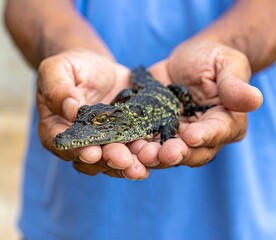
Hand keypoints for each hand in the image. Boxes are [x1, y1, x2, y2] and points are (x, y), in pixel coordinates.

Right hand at [37, 48, 148, 178]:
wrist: (100, 68)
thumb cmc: (74, 67)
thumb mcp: (58, 70)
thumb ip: (59, 89)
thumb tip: (71, 109)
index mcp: (57, 128)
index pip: (64, 145)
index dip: (78, 151)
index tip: (92, 152)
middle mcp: (81, 142)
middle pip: (92, 160)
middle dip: (109, 161)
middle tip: (123, 160)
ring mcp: (105, 143)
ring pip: (114, 161)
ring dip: (127, 166)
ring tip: (140, 167)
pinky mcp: (125, 138)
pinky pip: (133, 150)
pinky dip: (142, 156)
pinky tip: (154, 157)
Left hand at [129, 40, 262, 167]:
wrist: (188, 60)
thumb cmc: (212, 59)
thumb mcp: (227, 64)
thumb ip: (236, 84)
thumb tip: (255, 99)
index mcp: (226, 122)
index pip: (218, 133)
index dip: (206, 136)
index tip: (192, 136)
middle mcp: (203, 136)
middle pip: (192, 152)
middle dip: (176, 154)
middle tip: (160, 154)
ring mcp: (178, 136)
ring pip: (168, 152)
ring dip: (154, 156)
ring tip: (140, 153)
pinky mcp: (157, 130)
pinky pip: (148, 141)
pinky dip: (138, 145)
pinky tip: (126, 145)